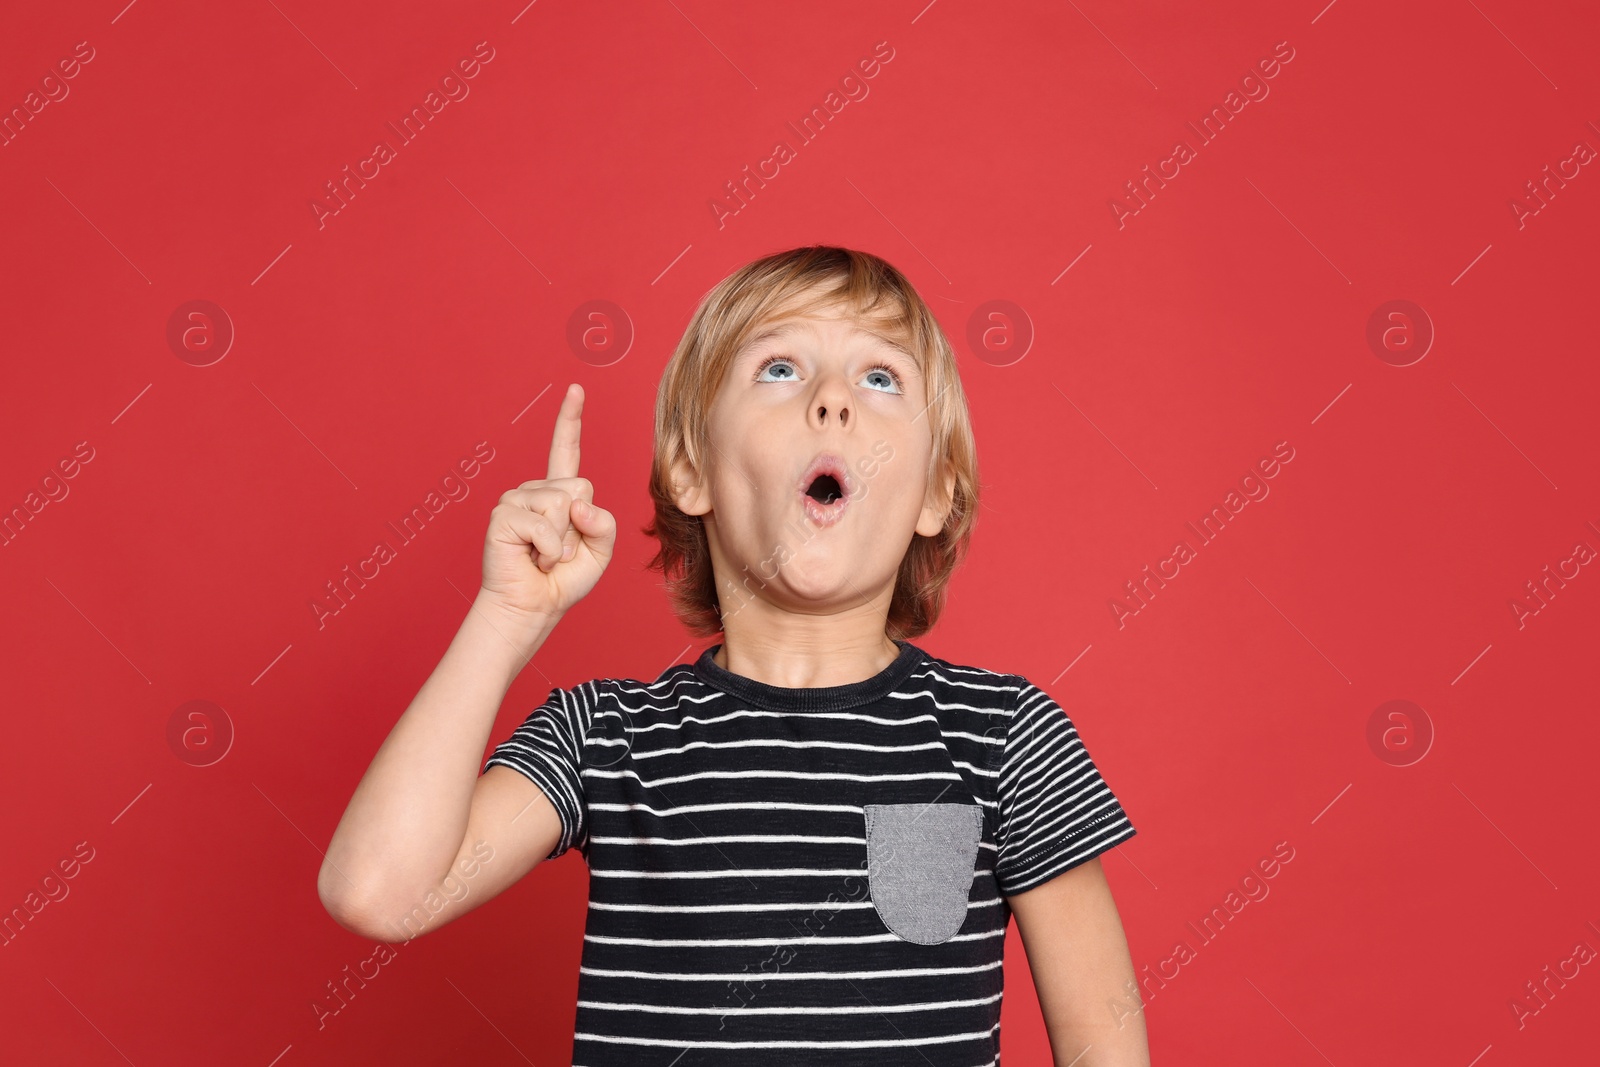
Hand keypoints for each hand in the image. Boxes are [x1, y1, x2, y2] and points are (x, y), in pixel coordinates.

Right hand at [478, 383, 615, 627]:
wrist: (532, 606)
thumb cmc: (563, 579)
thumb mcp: (600, 550)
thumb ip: (604, 523)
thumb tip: (577, 503)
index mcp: (560, 493)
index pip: (566, 450)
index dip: (570, 419)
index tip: (576, 389)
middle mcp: (537, 490)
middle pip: (580, 485)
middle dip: (579, 525)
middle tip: (559, 550)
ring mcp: (516, 499)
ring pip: (562, 504)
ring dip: (561, 542)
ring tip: (544, 556)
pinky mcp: (503, 515)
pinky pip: (544, 526)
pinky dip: (547, 551)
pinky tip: (533, 559)